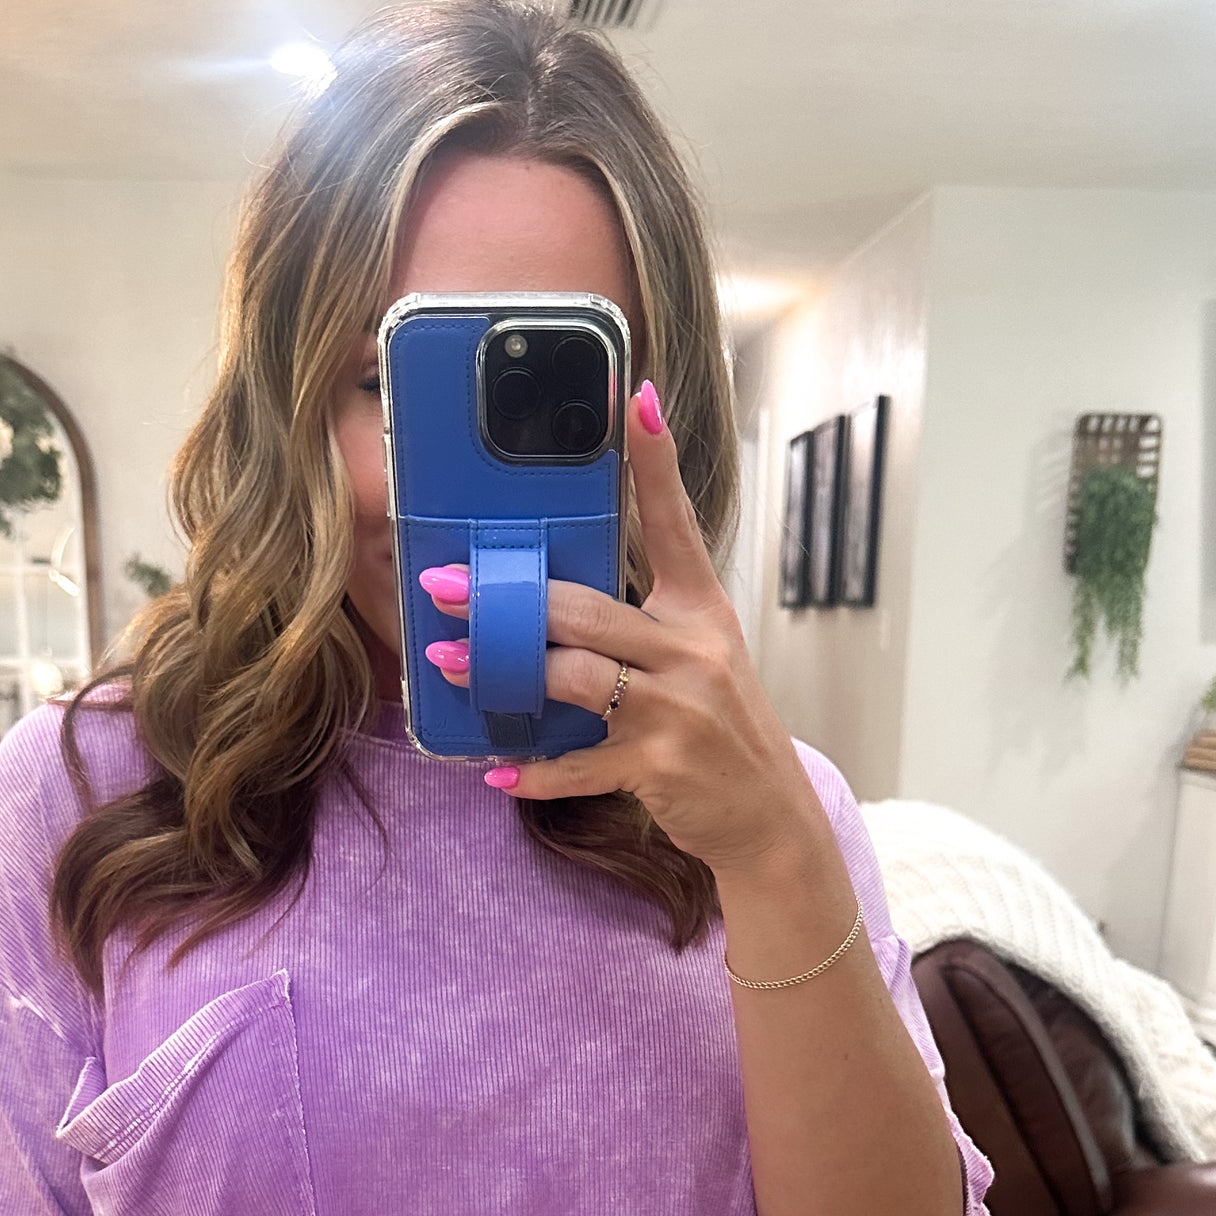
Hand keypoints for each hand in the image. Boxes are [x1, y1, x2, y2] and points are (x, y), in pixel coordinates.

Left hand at [417, 379, 831, 877]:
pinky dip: (533, 772)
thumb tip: (560, 597)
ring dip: (502, 673)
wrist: (769, 816)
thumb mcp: (703, 657)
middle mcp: (691, 652)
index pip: (675, 524)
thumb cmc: (721, 729)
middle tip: (446, 588)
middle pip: (586, 610)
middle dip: (510, 601)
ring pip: (573, 677)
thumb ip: (645, 621)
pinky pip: (578, 764)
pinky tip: (496, 769)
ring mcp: (674, 711)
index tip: (634, 399)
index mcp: (701, 611)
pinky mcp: (657, 766)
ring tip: (450, 664)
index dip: (655, 462)